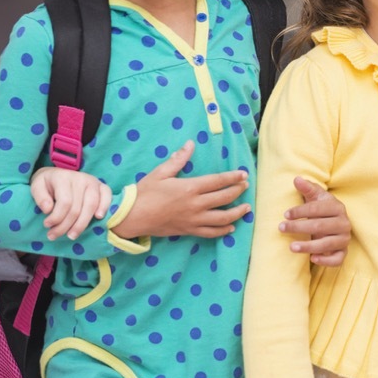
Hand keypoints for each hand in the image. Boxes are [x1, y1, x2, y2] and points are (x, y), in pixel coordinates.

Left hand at [31, 167, 110, 240]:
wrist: (57, 174)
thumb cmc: (47, 184)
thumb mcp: (37, 187)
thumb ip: (40, 197)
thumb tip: (47, 209)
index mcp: (64, 178)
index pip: (65, 202)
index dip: (56, 217)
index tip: (47, 225)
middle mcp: (80, 178)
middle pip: (77, 208)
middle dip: (65, 226)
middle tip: (54, 236)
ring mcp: (93, 181)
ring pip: (91, 205)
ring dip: (81, 224)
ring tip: (72, 235)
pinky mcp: (101, 185)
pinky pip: (107, 195)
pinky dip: (104, 206)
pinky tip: (98, 217)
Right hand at [112, 141, 250, 238]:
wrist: (131, 217)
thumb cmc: (144, 193)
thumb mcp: (160, 173)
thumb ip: (178, 159)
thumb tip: (190, 144)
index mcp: (190, 188)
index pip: (218, 181)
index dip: (233, 177)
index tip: (244, 174)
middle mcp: (196, 205)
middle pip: (224, 198)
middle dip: (238, 191)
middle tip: (246, 186)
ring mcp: (194, 220)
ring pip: (222, 218)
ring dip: (237, 213)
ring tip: (246, 208)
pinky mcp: (189, 231)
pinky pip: (210, 233)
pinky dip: (223, 231)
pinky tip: (230, 227)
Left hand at [282, 176, 350, 265]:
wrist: (334, 225)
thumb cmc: (321, 210)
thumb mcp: (315, 198)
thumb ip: (307, 189)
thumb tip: (296, 179)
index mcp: (338, 207)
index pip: (318, 208)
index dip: (301, 211)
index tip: (285, 214)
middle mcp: (344, 223)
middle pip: (320, 226)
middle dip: (299, 227)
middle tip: (281, 228)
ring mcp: (344, 239)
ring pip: (327, 244)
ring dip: (308, 246)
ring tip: (291, 247)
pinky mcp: (343, 252)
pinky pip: (337, 260)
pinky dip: (326, 260)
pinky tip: (312, 259)